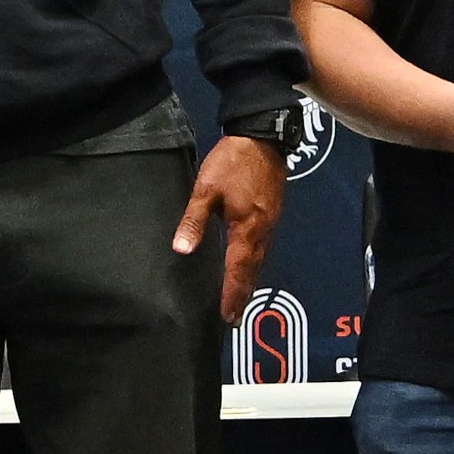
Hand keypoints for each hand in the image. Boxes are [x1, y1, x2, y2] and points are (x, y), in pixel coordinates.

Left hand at [175, 133, 286, 317]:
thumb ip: (193, 221)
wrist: (261, 137)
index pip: (238, 269)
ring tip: (241, 298)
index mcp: (247, 228)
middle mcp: (263, 230)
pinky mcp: (272, 213)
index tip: (228, 315)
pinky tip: (249, 265)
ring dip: (250, 280)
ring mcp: (270, 222)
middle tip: (235, 316)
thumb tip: (182, 249)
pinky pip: (264, 246)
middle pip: (253, 269)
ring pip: (261, 259)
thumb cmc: (232, 162)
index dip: (232, 294)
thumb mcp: (205, 190)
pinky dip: (256, 263)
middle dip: (244, 293)